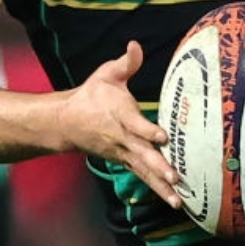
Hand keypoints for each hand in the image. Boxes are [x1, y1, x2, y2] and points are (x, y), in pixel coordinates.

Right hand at [59, 41, 179, 207]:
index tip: (163, 137)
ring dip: (161, 186)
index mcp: (119, 114)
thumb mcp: (106, 74)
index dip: (149, 130)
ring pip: (144, 171)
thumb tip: (135, 45)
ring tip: (178, 200)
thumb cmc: (91, 96)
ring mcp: (123, 153)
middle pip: (142, 153)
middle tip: (175, 176)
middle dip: (158, 166)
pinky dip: (158, 190)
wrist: (67, 122)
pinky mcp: (125, 162)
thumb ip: (126, 63)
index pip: (135, 124)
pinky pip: (143, 177)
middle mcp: (122, 137)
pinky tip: (174, 200)